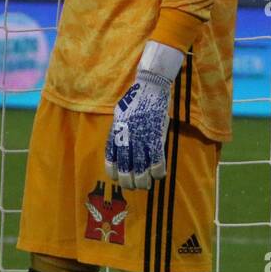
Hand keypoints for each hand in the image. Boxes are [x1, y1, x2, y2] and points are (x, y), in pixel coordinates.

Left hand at [105, 40, 183, 189]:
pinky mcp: (156, 136)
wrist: (151, 85)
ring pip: (141, 168)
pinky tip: (159, 176)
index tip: (117, 178)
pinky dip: (158, 171)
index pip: (111, 157)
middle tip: (134, 186)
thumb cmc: (136, 97)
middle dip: (129, 181)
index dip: (114, 171)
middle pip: (126, 167)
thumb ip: (119, 129)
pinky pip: (157, 160)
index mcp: (116, 131)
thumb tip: (119, 143)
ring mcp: (141, 137)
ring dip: (143, 180)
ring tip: (146, 185)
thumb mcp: (120, 113)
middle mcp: (127, 137)